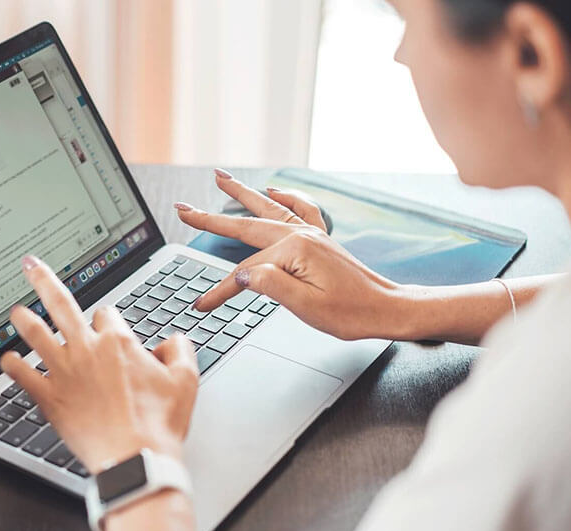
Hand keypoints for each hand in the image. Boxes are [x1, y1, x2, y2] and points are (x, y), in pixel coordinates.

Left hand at [0, 255, 199, 473]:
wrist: (135, 459)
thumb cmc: (159, 424)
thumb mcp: (186, 380)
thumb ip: (180, 350)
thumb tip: (173, 340)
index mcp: (118, 342)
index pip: (107, 314)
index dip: (109, 321)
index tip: (109, 330)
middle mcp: (87, 350)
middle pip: (61, 304)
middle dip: (44, 280)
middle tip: (30, 266)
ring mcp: (65, 373)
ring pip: (36, 335)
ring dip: (24, 320)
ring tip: (15, 310)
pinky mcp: (50, 398)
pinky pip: (23, 376)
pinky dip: (12, 366)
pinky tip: (6, 360)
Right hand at [174, 169, 410, 340]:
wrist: (387, 309)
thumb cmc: (352, 313)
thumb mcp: (307, 307)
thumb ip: (271, 286)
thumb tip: (241, 274)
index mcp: (295, 251)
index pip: (245, 272)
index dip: (220, 290)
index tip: (202, 305)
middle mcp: (302, 235)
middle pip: (246, 226)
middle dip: (211, 218)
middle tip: (183, 208)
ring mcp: (312, 233)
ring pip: (268, 208)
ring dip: (242, 194)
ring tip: (219, 177)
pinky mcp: (321, 239)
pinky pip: (300, 209)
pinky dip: (285, 197)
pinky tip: (273, 190)